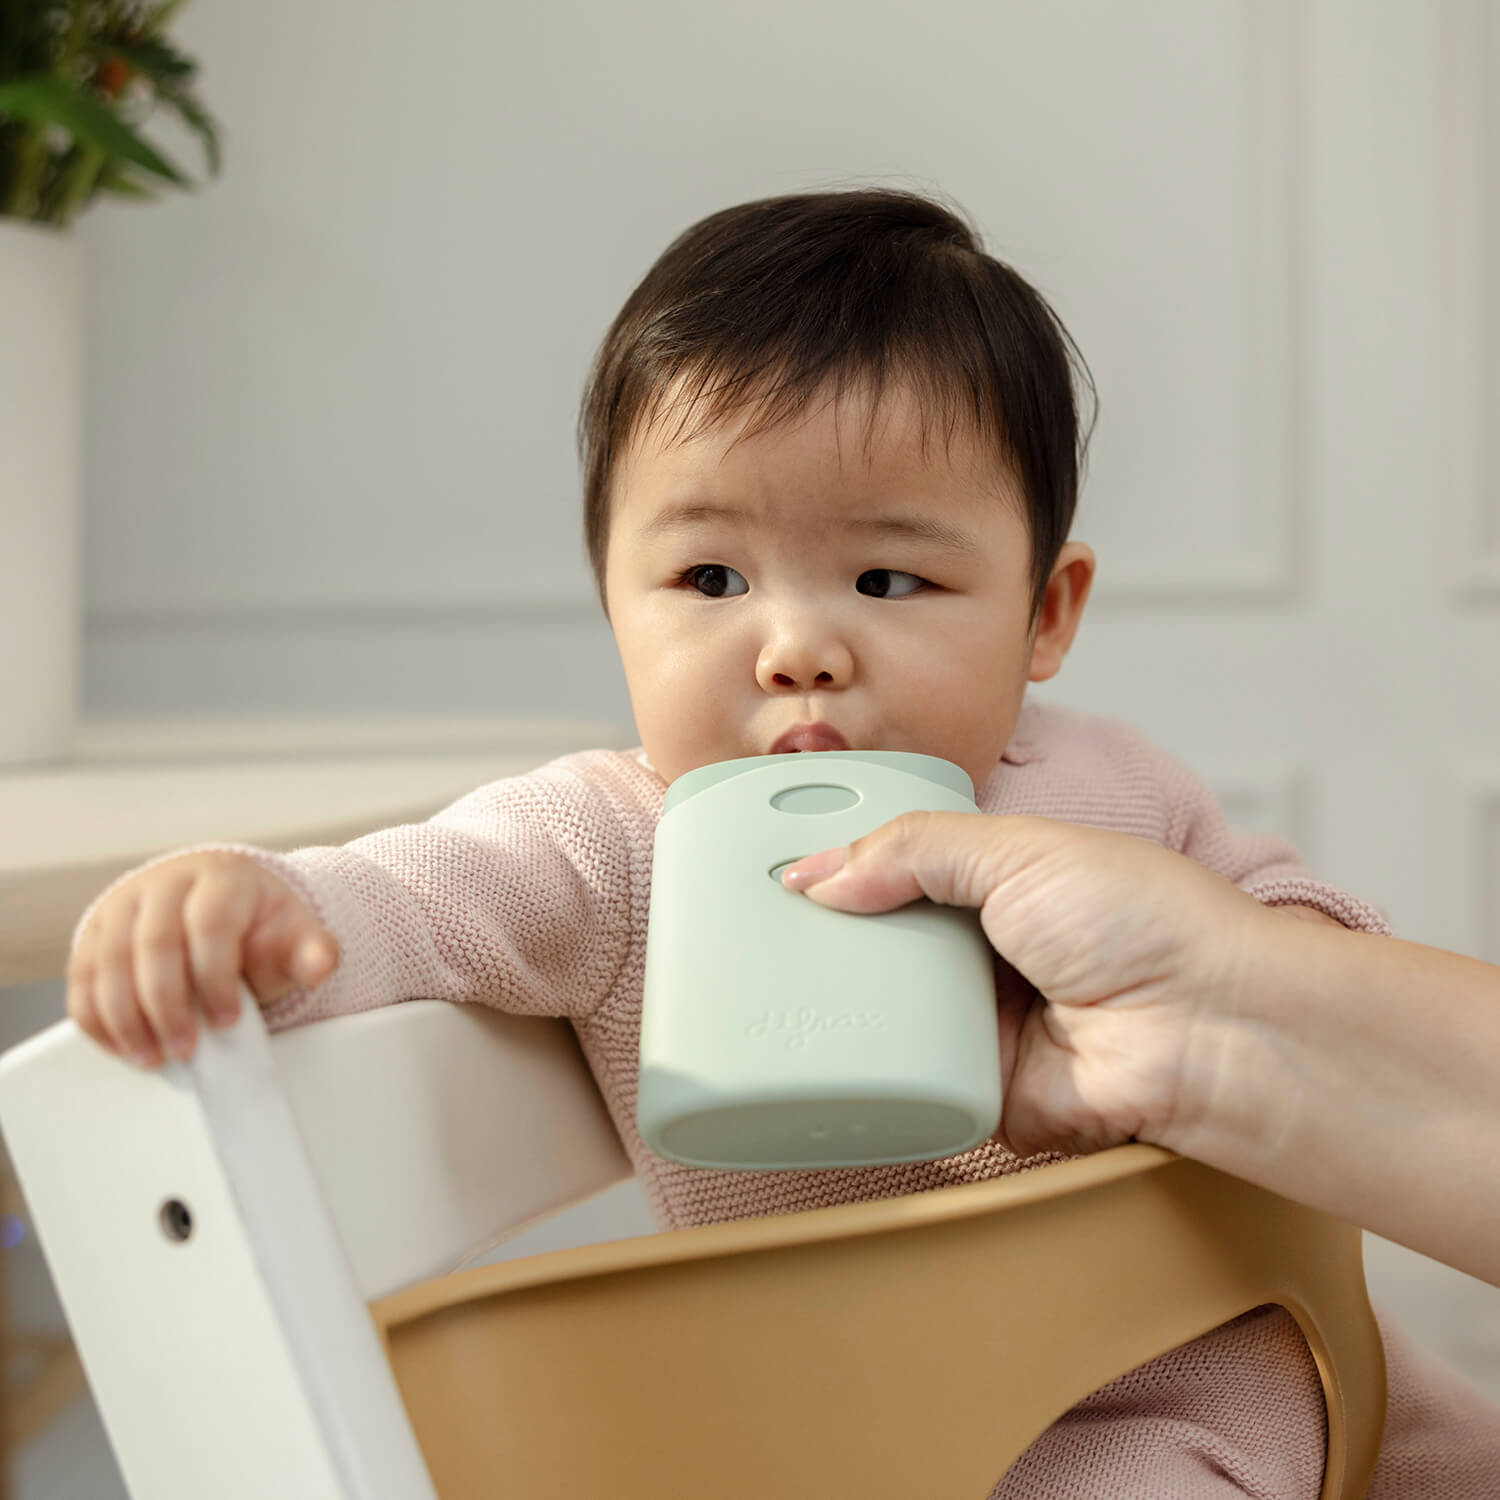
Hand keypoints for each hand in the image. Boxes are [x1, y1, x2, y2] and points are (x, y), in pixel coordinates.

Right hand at [66, 851, 338, 1067]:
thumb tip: (321, 964)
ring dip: (126, 1018)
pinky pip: (82, 975)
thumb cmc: (258, 927)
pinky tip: (122, 1045)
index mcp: (222, 877)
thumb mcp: (293, 936)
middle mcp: (166, 882)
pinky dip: (96, 1016)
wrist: (224, 906)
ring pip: (108, 960)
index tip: (229, 1019)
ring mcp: (125, 903)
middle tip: (185, 1049)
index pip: (209, 924)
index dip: (215, 977)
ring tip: (154, 1056)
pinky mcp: (96, 929)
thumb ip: (311, 952)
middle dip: (166, 1006)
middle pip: (152, 943)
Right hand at [781, 814, 1272, 1158]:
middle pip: (883, 941)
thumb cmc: (1143, 921)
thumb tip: (816, 872)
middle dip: (827, 936)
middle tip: (750, 926)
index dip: (844, 866)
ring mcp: (981, 1024)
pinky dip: (864, 1070)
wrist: (1208, 1030)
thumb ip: (912, 849)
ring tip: (761, 980)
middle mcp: (986, 952)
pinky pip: (904, 1083)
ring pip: (883, 1013)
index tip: (777, 865)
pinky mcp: (978, 1092)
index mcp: (999, 881)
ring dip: (836, 1001)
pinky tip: (807, 1050)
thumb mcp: (1017, 850)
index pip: (899, 867)